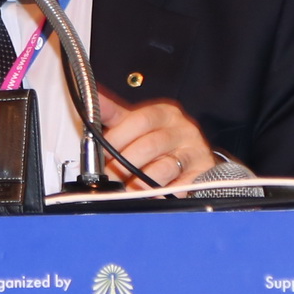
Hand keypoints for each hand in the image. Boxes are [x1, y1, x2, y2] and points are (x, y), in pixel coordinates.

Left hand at [93, 87, 228, 186]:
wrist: (193, 158)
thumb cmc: (160, 139)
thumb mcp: (137, 122)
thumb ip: (114, 114)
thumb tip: (92, 98)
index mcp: (165, 113)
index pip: (139, 120)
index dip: (116, 138)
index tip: (99, 154)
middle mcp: (183, 130)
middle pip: (148, 146)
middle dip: (122, 165)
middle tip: (107, 177)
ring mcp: (194, 152)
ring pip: (161, 169)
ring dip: (137, 183)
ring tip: (124, 188)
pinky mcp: (201, 176)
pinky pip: (175, 188)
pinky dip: (157, 194)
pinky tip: (146, 195)